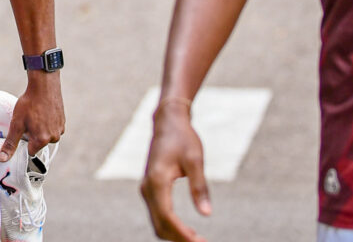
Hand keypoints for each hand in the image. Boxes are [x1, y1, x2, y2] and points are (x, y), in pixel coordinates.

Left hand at [0, 74, 63, 159]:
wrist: (44, 86)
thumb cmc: (29, 103)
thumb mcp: (16, 123)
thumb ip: (11, 143)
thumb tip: (3, 158)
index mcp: (42, 140)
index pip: (30, 151)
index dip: (24, 142)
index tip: (21, 132)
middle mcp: (53, 137)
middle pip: (39, 143)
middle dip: (32, 135)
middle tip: (27, 121)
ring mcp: (60, 129)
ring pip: (46, 135)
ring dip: (41, 129)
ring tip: (35, 116)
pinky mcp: (63, 121)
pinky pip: (53, 127)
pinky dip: (48, 123)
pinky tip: (42, 113)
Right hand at [140, 101, 211, 240]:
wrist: (167, 122)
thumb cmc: (183, 138)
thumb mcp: (195, 160)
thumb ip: (199, 187)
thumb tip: (206, 214)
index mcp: (157, 180)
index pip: (167, 216)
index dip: (183, 234)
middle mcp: (147, 187)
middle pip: (160, 225)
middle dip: (179, 239)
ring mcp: (146, 188)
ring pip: (157, 222)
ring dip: (175, 235)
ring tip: (198, 240)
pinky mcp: (150, 188)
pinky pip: (157, 215)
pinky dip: (171, 226)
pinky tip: (187, 230)